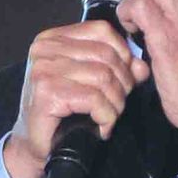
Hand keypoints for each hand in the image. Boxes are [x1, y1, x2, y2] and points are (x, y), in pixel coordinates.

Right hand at [4, 17, 147, 177]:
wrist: (36, 147)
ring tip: (109, 118)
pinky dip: (106, 116)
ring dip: (115, 103)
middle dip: (122, 84)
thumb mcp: (91, 85)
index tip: (124, 81)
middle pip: (106, 55)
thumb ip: (116, 70)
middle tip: (117, 106)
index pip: (102, 31)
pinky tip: (102, 127)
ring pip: (103, 77)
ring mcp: (44, 69)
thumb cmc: (62, 115)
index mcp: (54, 39)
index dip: (123, 56)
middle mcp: (46, 49)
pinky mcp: (47, 93)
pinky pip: (94, 99)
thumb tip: (141, 66)